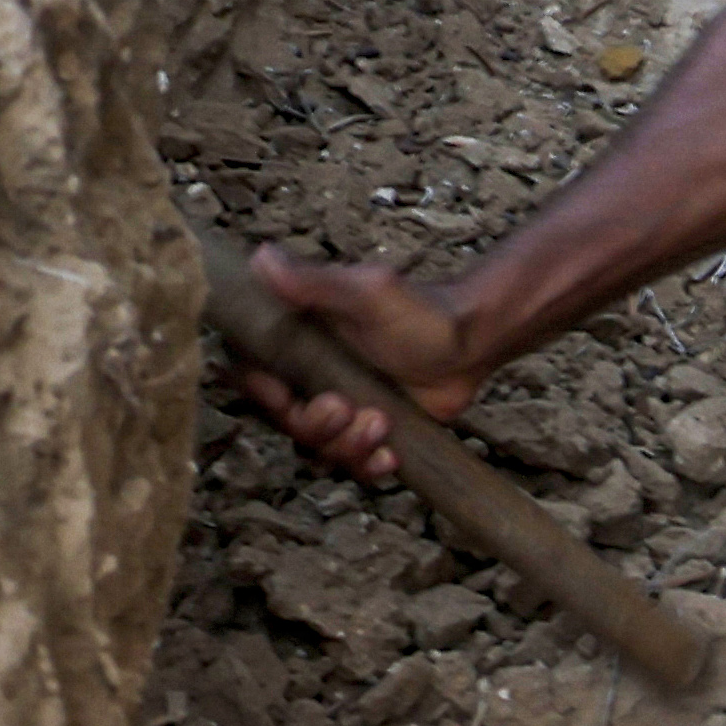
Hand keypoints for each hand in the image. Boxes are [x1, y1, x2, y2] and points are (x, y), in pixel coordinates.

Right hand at [230, 242, 476, 487]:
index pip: (251, 374)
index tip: (284, 396)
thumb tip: (261, 259)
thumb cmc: (422, 310)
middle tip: (345, 408)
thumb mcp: (366, 292)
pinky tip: (391, 456)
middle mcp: (313, 377)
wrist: (473, 343)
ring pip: (319, 448)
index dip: (260, 393)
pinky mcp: (370, 432)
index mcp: (299, 341)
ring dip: (347, 447)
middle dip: (313, 425)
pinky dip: (369, 466)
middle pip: (285, 420)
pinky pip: (355, 465)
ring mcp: (342, 408)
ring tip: (381, 424)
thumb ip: (314, 283)